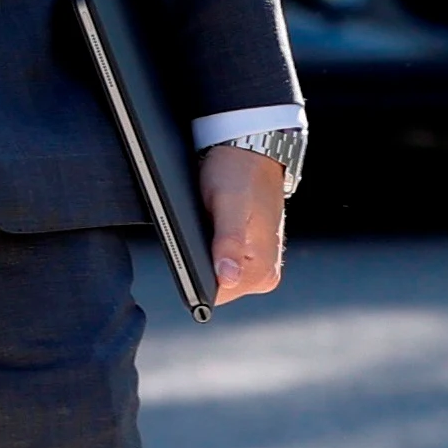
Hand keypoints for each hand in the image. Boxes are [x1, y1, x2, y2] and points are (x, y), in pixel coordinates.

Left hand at [199, 144, 287, 304]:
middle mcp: (263, 275)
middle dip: (195, 261)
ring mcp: (255, 267)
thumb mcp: (229, 204)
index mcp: (262, 270)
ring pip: (212, 274)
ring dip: (199, 253)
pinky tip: (204, 226)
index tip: (185, 248)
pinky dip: (205, 246)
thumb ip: (228, 242)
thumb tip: (226, 279)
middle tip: (194, 228)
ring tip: (202, 223)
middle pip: (212, 286)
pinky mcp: (246, 255)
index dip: (192, 274)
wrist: (251, 152)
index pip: (214, 295)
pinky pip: (216, 261)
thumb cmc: (239, 173)